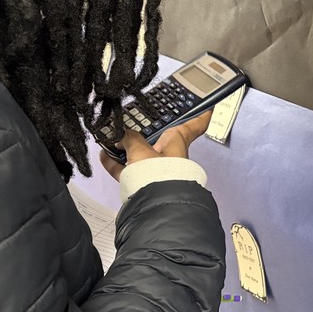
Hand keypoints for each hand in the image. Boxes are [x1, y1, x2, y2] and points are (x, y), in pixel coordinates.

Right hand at [99, 108, 214, 181]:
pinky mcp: (143, 182)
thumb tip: (121, 136)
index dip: (202, 114)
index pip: (195, 124)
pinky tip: (104, 155)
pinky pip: (128, 169)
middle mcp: (169, 155)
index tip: (208, 105)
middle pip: (158, 138)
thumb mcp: (140, 150)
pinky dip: (116, 162)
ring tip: (109, 138)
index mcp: (177, 142)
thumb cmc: (158, 177)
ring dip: (125, 147)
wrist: (154, 206)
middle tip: (131, 121)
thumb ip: (129, 139)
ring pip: (140, 154)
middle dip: (143, 131)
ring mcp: (156, 169)